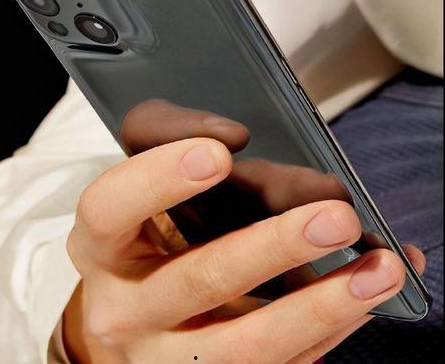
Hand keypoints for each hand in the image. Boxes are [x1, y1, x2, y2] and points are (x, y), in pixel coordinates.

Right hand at [63, 101, 424, 362]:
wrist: (136, 316)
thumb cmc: (144, 235)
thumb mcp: (142, 181)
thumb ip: (174, 135)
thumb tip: (237, 137)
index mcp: (101, 246)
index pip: (108, 209)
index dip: (158, 179)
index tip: (221, 153)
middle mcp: (124, 308)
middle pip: (196, 280)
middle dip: (271, 247)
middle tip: (336, 216)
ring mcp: (166, 357)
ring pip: (244, 346)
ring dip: (319, 307)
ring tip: (378, 270)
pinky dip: (326, 331)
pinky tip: (361, 299)